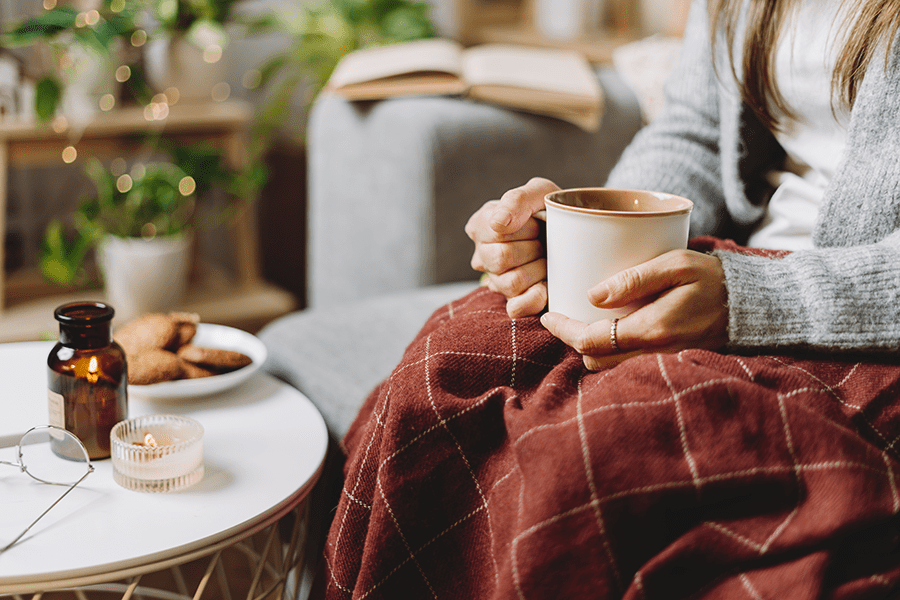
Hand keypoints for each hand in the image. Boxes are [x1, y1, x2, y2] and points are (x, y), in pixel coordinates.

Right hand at [465, 178, 558, 317]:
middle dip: (532, 248)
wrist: (578, 234)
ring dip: (538, 270)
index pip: (495, 231)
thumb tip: (499, 223)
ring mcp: (497, 281)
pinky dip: (535, 297)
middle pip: (499, 259)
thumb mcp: (540, 192)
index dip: (524, 228)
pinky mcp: (515, 301)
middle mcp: (483, 255)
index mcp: (482, 224)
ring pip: (510, 283)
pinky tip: (547, 285)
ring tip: (548, 259)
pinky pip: (516, 308)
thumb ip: (517, 200)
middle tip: (545, 241)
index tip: (537, 221)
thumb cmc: (554, 212)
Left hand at [540, 250, 728, 370]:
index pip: (590, 340)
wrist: (754, 307)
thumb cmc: (715, 280)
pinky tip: (608, 326)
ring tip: (581, 318)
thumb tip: (592, 294)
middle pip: (593, 359)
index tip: (547, 314)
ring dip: (590, 346)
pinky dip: (609, 349)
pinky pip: (625, 362)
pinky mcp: (665, 359)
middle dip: (573, 339)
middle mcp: (652, 352)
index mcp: (651, 330)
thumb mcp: (676, 265)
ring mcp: (660, 360)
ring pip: (608, 365)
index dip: (563, 329)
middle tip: (562, 313)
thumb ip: (635, 279)